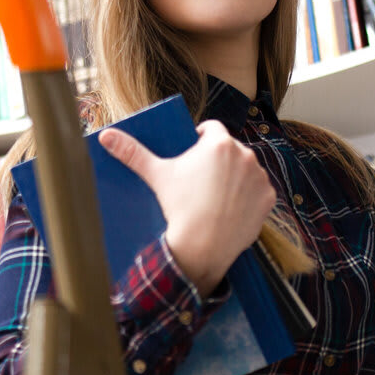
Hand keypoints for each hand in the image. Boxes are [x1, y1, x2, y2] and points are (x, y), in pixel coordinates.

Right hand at [99, 120, 276, 294]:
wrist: (203, 246)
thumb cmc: (179, 207)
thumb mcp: (156, 176)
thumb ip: (132, 152)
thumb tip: (106, 135)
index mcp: (219, 142)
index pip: (211, 128)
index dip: (200, 140)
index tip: (192, 156)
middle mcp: (246, 154)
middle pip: (229, 150)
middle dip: (218, 160)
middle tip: (201, 182)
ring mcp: (260, 176)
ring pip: (245, 169)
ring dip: (236, 177)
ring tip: (217, 197)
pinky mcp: (269, 197)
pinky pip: (258, 191)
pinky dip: (249, 197)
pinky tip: (232, 208)